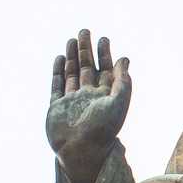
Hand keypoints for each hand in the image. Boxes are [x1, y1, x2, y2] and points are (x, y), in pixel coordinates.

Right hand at [46, 29, 131, 182]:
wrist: (81, 152)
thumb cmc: (103, 130)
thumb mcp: (119, 103)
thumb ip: (122, 81)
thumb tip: (125, 59)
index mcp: (105, 96)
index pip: (105, 69)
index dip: (105, 54)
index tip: (104, 38)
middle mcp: (88, 97)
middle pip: (87, 68)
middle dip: (86, 49)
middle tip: (85, 31)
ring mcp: (72, 101)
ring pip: (72, 74)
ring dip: (72, 57)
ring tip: (72, 39)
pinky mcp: (57, 108)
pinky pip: (57, 85)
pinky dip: (58, 71)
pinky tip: (60, 58)